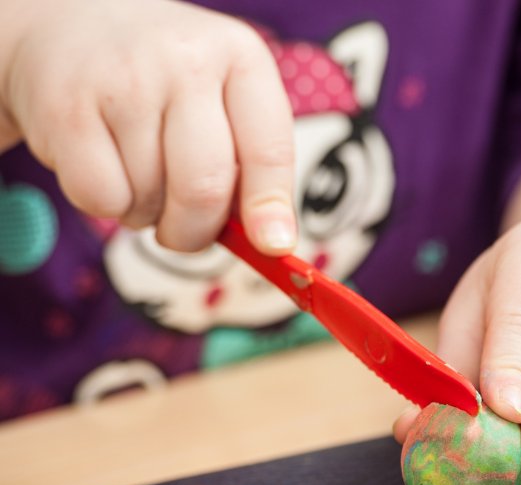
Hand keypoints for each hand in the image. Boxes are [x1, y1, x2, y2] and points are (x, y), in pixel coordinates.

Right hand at [0, 0, 295, 253]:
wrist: (69, 22)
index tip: (273, 245)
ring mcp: (124, 80)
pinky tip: (106, 168)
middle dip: (197, 232)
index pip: (269, 149)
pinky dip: (107, 205)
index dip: (269, 207)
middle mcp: (186, 60)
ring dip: (147, 214)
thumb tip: (270, 243)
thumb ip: (252, 167)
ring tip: (138, 174)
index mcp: (241, 58)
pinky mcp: (66, 106)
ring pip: (151, 199)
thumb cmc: (165, 83)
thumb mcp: (223, 102)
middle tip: (185, 232)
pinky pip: (102, 198)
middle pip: (204, 187)